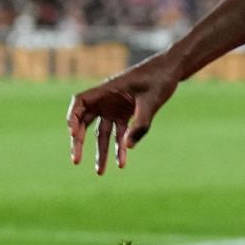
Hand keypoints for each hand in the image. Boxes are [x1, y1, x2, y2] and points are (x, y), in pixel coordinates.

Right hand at [67, 53, 181, 174]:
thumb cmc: (159, 80)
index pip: (80, 102)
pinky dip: (120, 147)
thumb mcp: (151, 102)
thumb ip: (141, 124)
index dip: (73, 118)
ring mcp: (115, 108)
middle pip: (85, 122)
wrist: (171, 71)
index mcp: (107, 90)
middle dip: (79, 142)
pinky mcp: (126, 114)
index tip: (74, 134)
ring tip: (100, 172)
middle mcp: (106, 99)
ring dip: (102, 151)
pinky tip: (122, 163)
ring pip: (103, 132)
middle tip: (76, 160)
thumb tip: (128, 147)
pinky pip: (119, 133)